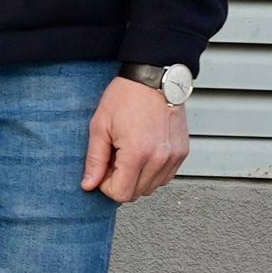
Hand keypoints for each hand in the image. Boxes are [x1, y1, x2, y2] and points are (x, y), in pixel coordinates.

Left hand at [79, 77, 189, 203]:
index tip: (104, 169)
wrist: (154, 78)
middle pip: (136, 193)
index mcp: (137, 154)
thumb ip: (95, 160)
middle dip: (121, 181)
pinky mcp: (182, 152)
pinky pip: (165, 176)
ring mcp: (174, 156)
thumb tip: (89, 185)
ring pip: (152, 187)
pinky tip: (144, 152)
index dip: (107, 186)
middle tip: (116, 158)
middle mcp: (160, 158)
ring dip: (138, 178)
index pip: (121, 194)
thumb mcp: (100, 126)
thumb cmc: (126, 97)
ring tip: (130, 153)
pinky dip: (152, 171)